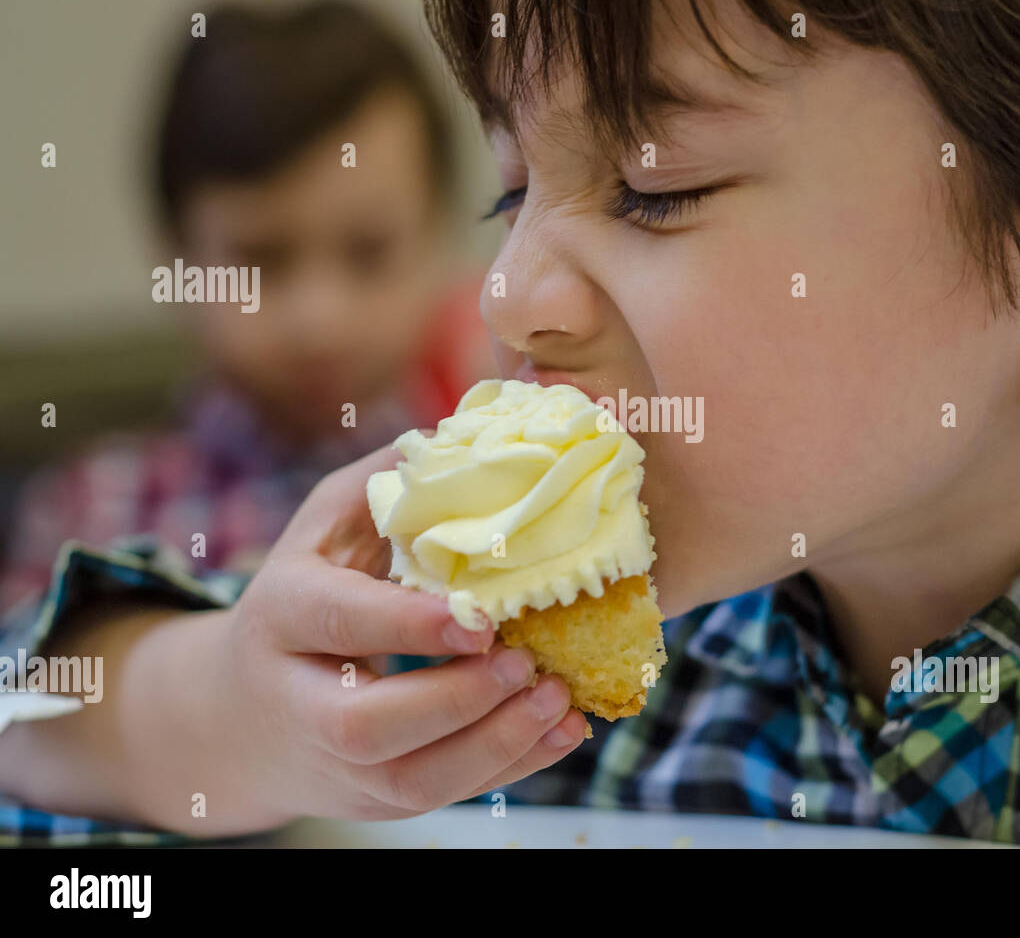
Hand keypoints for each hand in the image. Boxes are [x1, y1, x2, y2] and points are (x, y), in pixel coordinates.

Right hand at [206, 442, 587, 826]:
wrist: (244, 714)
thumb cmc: (307, 595)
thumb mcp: (326, 528)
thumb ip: (388, 485)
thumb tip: (468, 432)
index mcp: (283, 615)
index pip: (338, 624)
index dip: (407, 624)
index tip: (481, 619)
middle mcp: (298, 701)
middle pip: (366, 724)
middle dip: (456, 700)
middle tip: (527, 663)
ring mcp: (336, 765)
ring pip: (411, 781)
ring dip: (496, 746)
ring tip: (561, 700)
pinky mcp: (375, 799)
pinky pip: (444, 797)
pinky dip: (511, 769)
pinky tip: (564, 730)